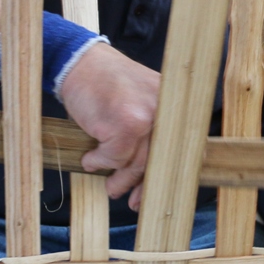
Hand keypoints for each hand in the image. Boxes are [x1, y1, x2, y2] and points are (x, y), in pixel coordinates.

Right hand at [57, 42, 160, 207]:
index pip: (183, 144)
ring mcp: (145, 117)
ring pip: (135, 163)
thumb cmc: (106, 83)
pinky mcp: (123, 125)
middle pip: (159, 159)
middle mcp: (164, 110)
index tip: (166, 189)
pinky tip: (90, 161)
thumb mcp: (140, 97)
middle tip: (135, 200)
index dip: (175, 171)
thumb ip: (152, 125)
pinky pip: (112, 158)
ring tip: (111, 187)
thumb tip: (152, 169)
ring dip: (120, 179)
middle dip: (145, 184)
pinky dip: (99, 163)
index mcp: (172, 103)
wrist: (80, 63)